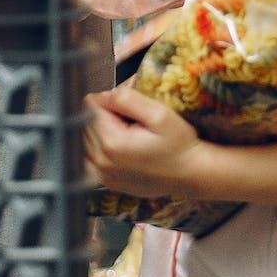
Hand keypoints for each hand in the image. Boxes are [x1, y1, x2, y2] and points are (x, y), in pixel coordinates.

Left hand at [84, 82, 210, 199]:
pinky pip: (88, 157)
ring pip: (85, 138)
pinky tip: (117, 146)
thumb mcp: (160, 114)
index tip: (129, 108)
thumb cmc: (180, 144)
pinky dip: (98, 147)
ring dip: (101, 131)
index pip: (90, 105)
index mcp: (112, 143)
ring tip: (128, 134)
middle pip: (85, 121)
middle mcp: (101, 162)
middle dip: (104, 115)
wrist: (191, 174)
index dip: (109, 100)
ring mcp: (101, 175)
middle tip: (131, 121)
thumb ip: (127, 99)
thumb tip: (104, 95)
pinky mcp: (105, 182)